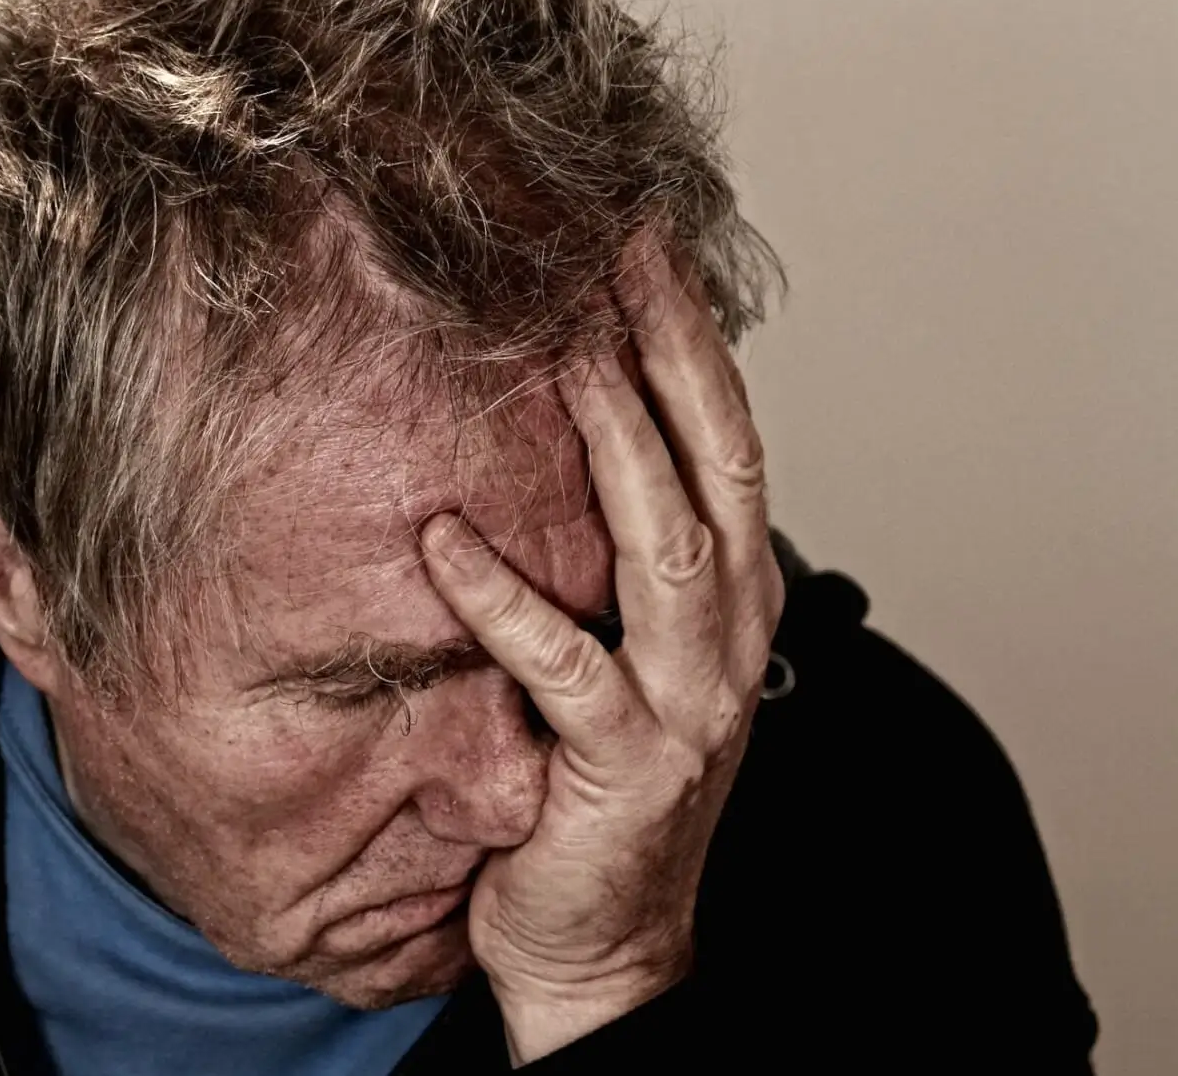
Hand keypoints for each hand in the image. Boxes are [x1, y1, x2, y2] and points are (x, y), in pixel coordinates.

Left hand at [419, 232, 784, 1064]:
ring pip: (666, 540)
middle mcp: (728, 631)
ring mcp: (687, 698)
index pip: (725, 434)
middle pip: (714, 458)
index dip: (689, 333)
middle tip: (608, 245)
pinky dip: (504, 599)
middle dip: (667, 344)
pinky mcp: (624, 764)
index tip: (637, 238)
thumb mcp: (624, 646)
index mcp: (732, 591)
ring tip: (557, 346)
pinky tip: (445, 539)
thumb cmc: (597, 784)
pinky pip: (563, 665)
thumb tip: (546, 423)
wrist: (603, 939)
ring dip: (613, 437)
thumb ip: (609, 548)